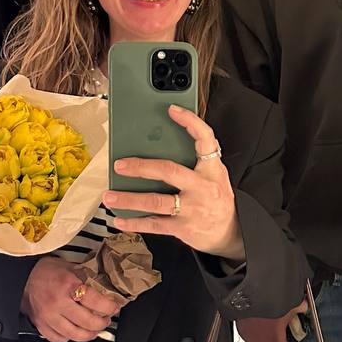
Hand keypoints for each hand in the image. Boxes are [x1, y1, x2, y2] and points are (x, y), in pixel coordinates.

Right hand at [21, 257, 120, 341]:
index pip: (95, 301)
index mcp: (67, 286)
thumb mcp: (69, 267)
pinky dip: (69, 338)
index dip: (109, 307)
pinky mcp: (41, 324)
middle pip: (87, 322)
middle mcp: (58, 303)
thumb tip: (103, 285)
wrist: (21, 277)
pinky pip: (58, 338)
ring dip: (89, 334)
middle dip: (102, 323)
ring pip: (74, 335)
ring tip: (95, 330)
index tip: (114, 307)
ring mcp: (48, 316)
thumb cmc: (44, 270)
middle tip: (106, 320)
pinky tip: (75, 332)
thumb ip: (85, 277)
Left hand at [104, 106, 242, 260]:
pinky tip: (119, 219)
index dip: (190, 122)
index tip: (172, 110)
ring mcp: (192, 209)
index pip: (205, 139)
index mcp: (212, 169)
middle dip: (141, 167)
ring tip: (110, 196)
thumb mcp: (217, 175)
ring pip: (156, 202)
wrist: (231, 232)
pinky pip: (154, 224)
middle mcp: (202, 187)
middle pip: (169, 171)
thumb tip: (167, 140)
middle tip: (120, 165)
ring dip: (129, 199)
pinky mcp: (183, 227)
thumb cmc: (218, 199)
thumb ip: (199, 159)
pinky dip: (134, 222)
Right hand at [239, 300, 307, 341]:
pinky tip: (260, 330)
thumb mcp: (291, 301)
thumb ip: (299, 308)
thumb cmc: (269, 294)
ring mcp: (248, 338)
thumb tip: (304, 307)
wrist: (248, 287)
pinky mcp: (240, 330)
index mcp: (274, 337)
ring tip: (270, 341)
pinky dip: (255, 341)